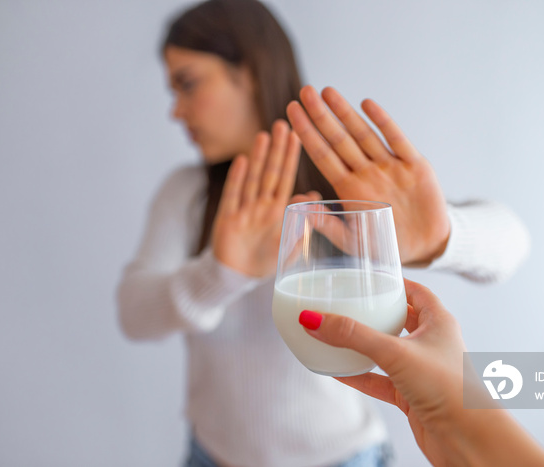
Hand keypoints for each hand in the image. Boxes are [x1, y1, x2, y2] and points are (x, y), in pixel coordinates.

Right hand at [211, 120, 299, 276]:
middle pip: (271, 173)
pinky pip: (233, 196)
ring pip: (253, 179)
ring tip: (264, 135)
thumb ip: (301, 222)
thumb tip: (316, 199)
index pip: (287, 179)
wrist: (237, 278)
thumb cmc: (265, 262)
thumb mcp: (289, 244)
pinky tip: (242, 160)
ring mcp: (245, 210)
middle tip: (283, 124)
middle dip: (277, 150)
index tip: (298, 136)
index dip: (292, 158)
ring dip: (259, 158)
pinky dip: (238, 179)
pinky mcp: (228, 219)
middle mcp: (262, 206)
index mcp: (279, 211)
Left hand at [287, 86, 449, 264]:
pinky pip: (397, 140)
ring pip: (364, 135)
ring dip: (346, 113)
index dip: (307, 134)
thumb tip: (301, 207)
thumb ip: (329, 225)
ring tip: (327, 91)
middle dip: (321, 115)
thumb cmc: (386, 245)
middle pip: (339, 139)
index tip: (291, 113)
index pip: (322, 156)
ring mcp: (390, 167)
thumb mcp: (354, 241)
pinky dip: (383, 122)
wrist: (426, 246)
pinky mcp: (414, 166)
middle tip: (304, 91)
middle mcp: (367, 173)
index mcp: (349, 189)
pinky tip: (367, 104)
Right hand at [300, 279, 543, 466]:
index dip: (396, 283)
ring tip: (337, 336)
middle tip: (350, 305)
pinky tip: (338, 372)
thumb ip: (353, 336)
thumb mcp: (395, 353)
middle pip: (401, 320)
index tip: (372, 277)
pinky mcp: (413, 396)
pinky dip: (361, 376)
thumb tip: (314, 320)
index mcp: (439, 322)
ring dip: (364, 346)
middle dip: (376, 313)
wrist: (467, 438)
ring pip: (388, 352)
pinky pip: (381, 381)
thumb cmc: (448, 389)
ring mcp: (423, 371)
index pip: (417, 292)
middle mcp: (433, 344)